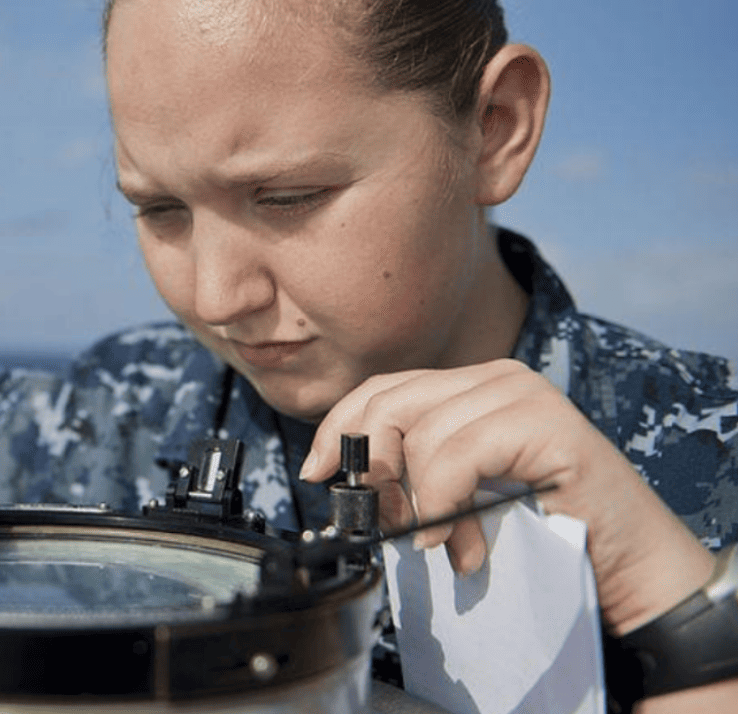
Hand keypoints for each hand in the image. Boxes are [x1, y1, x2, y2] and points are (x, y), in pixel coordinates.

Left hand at [299, 358, 713, 636]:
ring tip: (443, 543)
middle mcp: (494, 378)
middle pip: (390, 403)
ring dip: (420, 505)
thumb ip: (415, 471)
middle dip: (371, 467)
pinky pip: (458, 454)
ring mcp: (522, 394)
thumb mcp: (458, 493)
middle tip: (387, 522)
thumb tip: (344, 477)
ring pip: (421, 434)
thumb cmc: (541, 530)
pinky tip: (456, 540)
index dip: (338, 428)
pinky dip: (442, 503)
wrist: (626, 564)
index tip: (315, 472)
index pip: (381, 389)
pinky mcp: (545, 423)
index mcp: (470, 388)